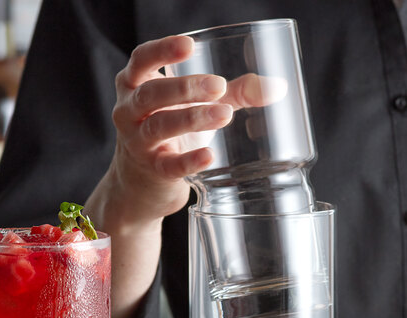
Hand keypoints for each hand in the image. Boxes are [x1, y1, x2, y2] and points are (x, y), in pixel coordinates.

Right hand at [107, 34, 287, 224]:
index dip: (162, 51)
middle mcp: (129, 112)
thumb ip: (232, 93)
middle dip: (185, 88)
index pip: (141, 60)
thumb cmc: (170, 133)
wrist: (141, 183)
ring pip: (158, 126)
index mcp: (135, 85)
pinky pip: (168, 165)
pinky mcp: (152, 171)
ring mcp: (137, 143)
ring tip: (224, 114)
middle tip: (219, 86)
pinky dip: (189, 161)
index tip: (190, 46)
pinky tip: (209, 156)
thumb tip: (277, 88)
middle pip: (151, 94)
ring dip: (191, 118)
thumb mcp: (192, 106)